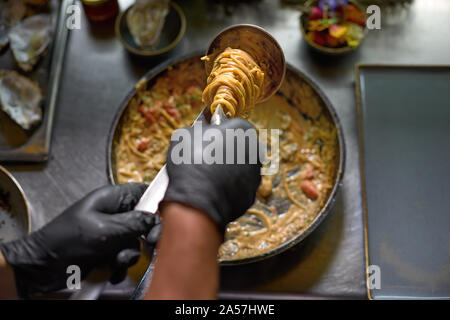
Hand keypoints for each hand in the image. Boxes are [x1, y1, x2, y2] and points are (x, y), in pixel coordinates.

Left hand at [0, 183, 155, 297]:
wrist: (42, 267)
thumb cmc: (66, 240)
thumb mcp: (104, 230)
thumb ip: (134, 223)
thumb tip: (156, 219)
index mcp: (112, 198)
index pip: (143, 192)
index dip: (156, 204)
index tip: (162, 220)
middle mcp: (114, 214)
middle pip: (144, 221)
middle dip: (144, 237)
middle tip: (148, 243)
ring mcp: (111, 233)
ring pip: (135, 243)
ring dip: (129, 255)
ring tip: (115, 261)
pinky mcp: (107, 251)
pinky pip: (125, 257)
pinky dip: (120, 266)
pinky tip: (111, 270)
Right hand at [162, 118, 261, 233]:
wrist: (197, 201)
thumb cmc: (192, 162)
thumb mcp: (186, 133)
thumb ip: (200, 127)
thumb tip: (202, 128)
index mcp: (243, 129)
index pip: (231, 124)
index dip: (216, 131)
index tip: (205, 138)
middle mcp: (255, 150)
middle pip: (239, 146)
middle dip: (225, 150)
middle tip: (204, 157)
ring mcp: (255, 174)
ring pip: (239, 168)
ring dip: (227, 169)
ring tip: (206, 175)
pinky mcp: (251, 195)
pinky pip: (237, 187)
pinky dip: (228, 187)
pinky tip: (212, 189)